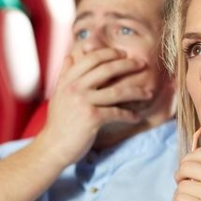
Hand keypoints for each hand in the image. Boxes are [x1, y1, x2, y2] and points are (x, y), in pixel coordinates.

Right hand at [37, 48, 151, 165]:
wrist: (52, 147)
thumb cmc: (58, 122)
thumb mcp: (58, 94)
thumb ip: (65, 75)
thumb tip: (69, 56)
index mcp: (68, 80)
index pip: (91, 59)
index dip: (110, 53)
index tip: (123, 54)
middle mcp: (74, 88)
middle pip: (106, 69)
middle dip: (127, 65)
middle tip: (142, 64)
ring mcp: (83, 102)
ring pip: (116, 91)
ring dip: (135, 91)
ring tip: (148, 93)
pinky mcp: (91, 117)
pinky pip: (116, 112)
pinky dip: (128, 115)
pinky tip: (136, 117)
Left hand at [174, 148, 200, 200]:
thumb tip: (190, 164)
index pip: (197, 153)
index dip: (188, 162)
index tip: (189, 172)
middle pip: (185, 167)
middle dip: (181, 176)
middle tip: (186, 186)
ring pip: (181, 185)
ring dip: (181, 192)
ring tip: (189, 199)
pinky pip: (180, 199)